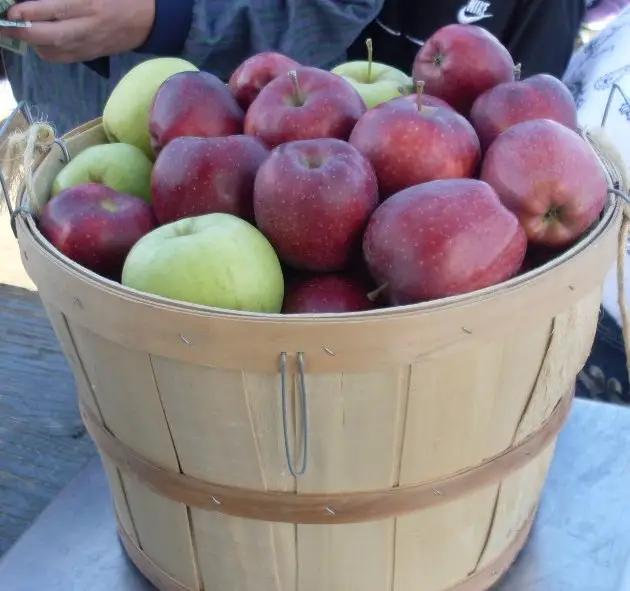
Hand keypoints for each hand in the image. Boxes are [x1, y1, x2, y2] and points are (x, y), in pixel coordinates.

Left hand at [4, 0, 155, 62]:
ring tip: (20, 32)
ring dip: (33, 43)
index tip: (11, 10)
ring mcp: (91, 44)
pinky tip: (40, 42)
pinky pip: (64, 58)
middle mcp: (90, 27)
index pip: (55, 9)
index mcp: (90, 3)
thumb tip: (37, 0)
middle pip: (51, 35)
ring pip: (55, 50)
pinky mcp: (92, 55)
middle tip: (6, 25)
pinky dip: (47, 52)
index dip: (30, 11)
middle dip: (24, 31)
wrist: (148, 19)